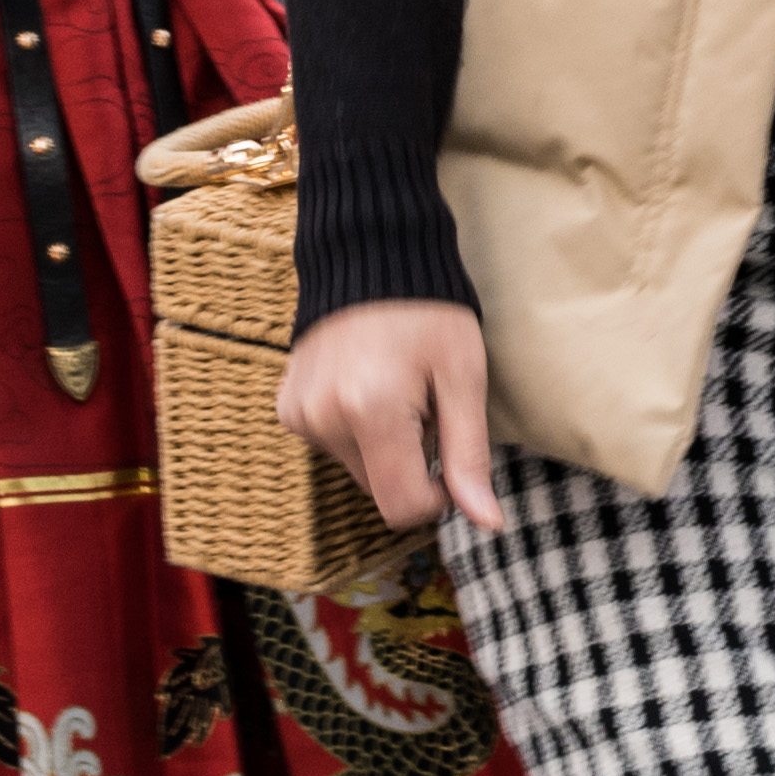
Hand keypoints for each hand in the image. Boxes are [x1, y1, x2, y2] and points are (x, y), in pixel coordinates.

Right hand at [282, 299, 507, 536]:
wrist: (370, 252)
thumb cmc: (429, 310)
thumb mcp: (463, 376)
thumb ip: (469, 455)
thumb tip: (487, 523)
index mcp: (369, 410)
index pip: (402, 507)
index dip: (437, 497)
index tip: (451, 454)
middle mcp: (323, 417)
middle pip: (380, 490)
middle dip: (411, 462)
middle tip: (425, 403)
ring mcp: (299, 413)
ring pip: (358, 469)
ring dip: (384, 445)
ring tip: (396, 386)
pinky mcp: (287, 406)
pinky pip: (333, 445)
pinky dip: (356, 429)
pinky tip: (367, 383)